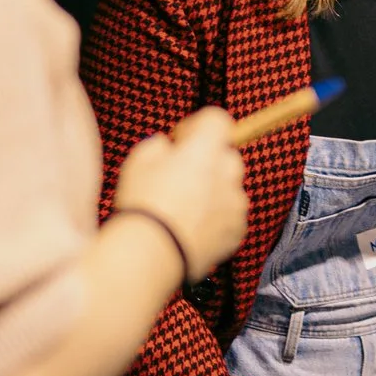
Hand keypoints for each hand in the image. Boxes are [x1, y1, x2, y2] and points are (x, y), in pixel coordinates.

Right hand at [113, 107, 248, 278]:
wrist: (152, 255)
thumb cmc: (143, 204)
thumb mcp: (138, 161)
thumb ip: (159, 146)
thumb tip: (168, 148)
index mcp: (206, 149)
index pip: (219, 120)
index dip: (199, 125)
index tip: (181, 139)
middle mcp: (228, 174)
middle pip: (227, 155)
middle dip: (208, 160)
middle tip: (179, 176)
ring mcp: (236, 205)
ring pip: (229, 188)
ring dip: (213, 191)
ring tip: (182, 209)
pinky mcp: (237, 232)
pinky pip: (230, 217)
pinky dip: (216, 219)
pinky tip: (191, 228)